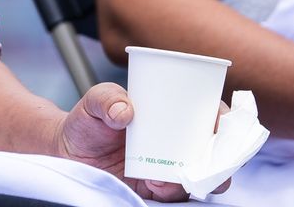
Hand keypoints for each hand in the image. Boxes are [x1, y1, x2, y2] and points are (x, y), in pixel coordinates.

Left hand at [50, 82, 229, 201]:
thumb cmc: (88, 120)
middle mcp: (179, 141)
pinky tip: (156, 184)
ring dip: (198, 178)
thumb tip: (124, 111)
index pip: (211, 113)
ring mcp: (170, 166)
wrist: (68, 153)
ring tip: (172, 175)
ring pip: (202, 177)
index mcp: (174, 114)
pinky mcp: (157, 189)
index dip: (225, 120)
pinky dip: (174, 192)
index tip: (221, 124)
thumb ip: (106, 98)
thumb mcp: (95, 100)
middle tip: (206, 159)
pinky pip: (178, 195)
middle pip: (216, 151)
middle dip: (222, 158)